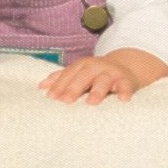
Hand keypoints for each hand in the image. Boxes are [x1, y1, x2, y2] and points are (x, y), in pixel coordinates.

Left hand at [39, 48, 167, 104]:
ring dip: (97, 91)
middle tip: (66, 101)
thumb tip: (41, 86)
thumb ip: (62, 78)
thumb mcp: (79, 73)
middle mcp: (96, 67)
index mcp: (82, 65)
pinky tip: (123, 99)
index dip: (59, 85)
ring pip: (103, 80)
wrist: (125, 67)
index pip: (68, 75)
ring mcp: (111, 72)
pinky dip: (124, 91)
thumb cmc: (96, 74)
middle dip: (74, 88)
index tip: (51, 98)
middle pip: (83, 76)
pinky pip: (126, 85)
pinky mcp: (126, 80)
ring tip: (91, 102)